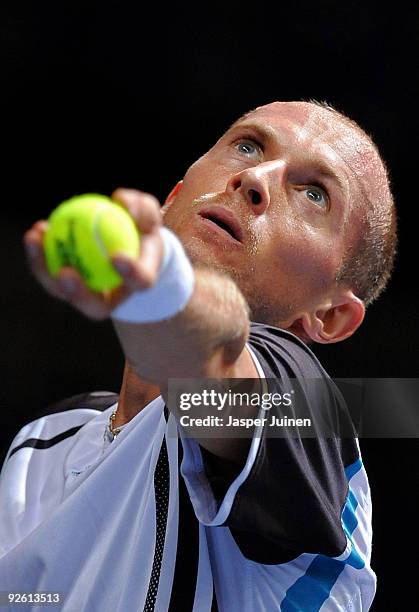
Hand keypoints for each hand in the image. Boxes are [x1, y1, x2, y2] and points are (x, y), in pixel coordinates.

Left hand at [23, 188, 164, 319]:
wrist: (128, 240)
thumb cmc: (141, 226)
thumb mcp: (149, 213)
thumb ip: (142, 208)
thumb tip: (122, 202)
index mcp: (139, 282)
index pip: (139, 282)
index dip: (129, 274)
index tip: (117, 256)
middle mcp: (112, 297)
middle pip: (93, 305)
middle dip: (77, 293)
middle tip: (65, 272)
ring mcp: (86, 294)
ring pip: (62, 291)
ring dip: (44, 270)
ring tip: (37, 240)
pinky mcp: (65, 284)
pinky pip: (49, 271)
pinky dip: (41, 253)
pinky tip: (38, 230)